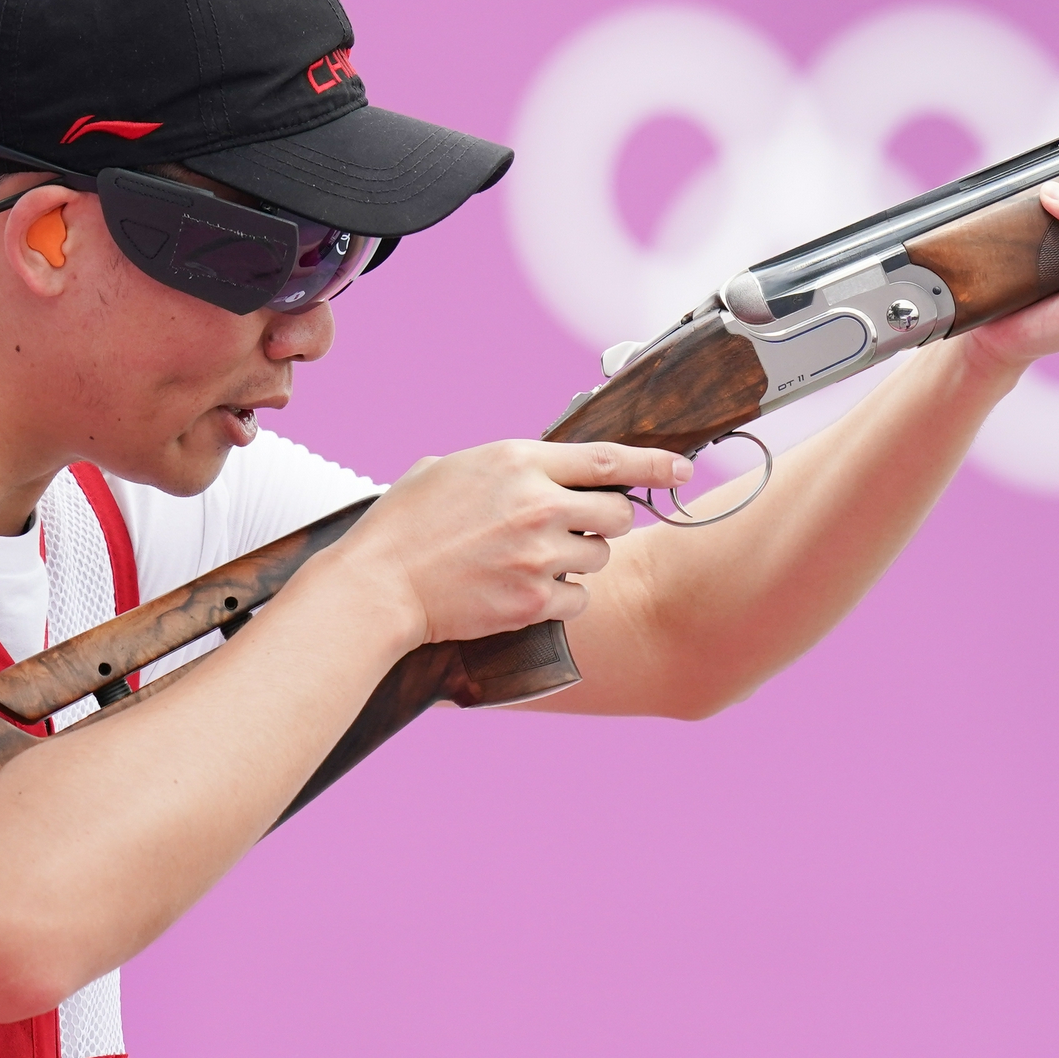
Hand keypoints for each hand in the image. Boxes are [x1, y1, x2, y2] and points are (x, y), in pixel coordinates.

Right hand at [316, 440, 691, 648]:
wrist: (378, 586)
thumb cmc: (403, 526)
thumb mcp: (448, 469)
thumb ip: (501, 465)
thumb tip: (532, 469)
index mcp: (518, 461)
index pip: (607, 457)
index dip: (654, 462)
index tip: (680, 466)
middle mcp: (537, 504)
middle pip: (617, 511)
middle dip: (605, 521)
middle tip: (577, 528)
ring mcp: (538, 554)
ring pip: (600, 556)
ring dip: (579, 559)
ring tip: (533, 561)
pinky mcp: (533, 599)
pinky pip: (580, 597)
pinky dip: (563, 597)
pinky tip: (526, 591)